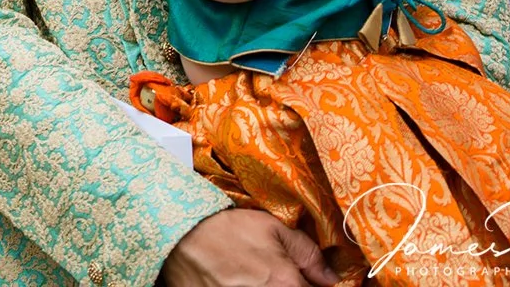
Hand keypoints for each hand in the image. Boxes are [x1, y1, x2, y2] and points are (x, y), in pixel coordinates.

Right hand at [161, 210, 337, 286]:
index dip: (312, 284)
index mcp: (286, 283)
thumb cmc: (226, 230)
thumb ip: (306, 252)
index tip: (305, 279)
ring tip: (252, 276)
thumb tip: (330, 277)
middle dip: (289, 286)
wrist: (180, 238)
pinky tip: (239, 280)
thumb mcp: (271, 227)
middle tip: (271, 274)